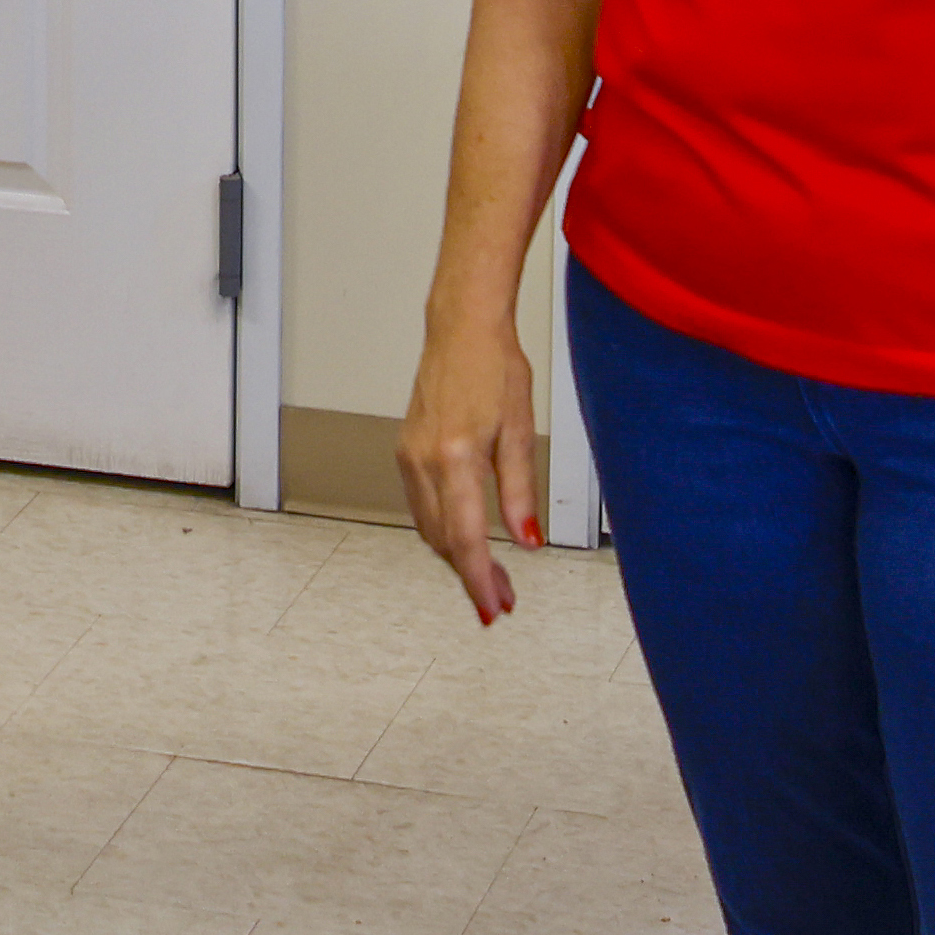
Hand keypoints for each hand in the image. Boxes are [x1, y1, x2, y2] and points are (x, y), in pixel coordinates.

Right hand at [395, 321, 547, 625]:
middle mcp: (423, 460)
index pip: (464, 536)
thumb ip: (521, 491)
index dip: (479, 578)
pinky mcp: (407, 452)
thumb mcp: (519, 430)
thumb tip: (527, 540)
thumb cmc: (495, 366)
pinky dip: (443, 532)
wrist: (461, 329)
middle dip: (471, 576)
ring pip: (429, 528)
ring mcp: (409, 457)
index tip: (494, 605)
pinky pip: (422, 507)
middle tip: (501, 600)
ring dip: (456, 558)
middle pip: (443, 540)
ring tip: (490, 578)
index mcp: (455, 456)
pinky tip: (465, 540)